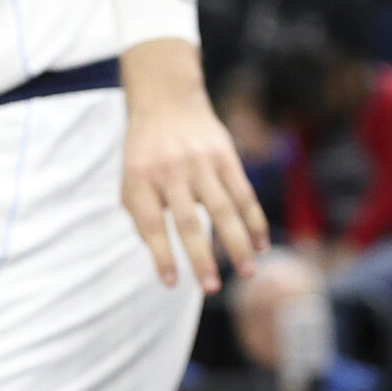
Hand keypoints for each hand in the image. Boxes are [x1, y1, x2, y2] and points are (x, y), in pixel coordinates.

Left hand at [121, 38, 270, 293]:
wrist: (167, 102)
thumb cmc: (146, 153)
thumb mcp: (130, 181)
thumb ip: (144, 217)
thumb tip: (165, 259)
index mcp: (141, 180)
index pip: (152, 224)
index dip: (162, 255)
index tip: (171, 283)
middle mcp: (171, 172)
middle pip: (189, 221)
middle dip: (201, 258)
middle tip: (211, 289)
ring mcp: (201, 163)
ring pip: (223, 209)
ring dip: (236, 243)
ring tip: (247, 272)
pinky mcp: (226, 156)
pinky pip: (243, 192)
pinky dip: (254, 220)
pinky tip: (261, 243)